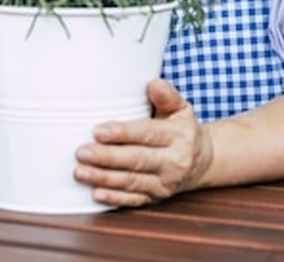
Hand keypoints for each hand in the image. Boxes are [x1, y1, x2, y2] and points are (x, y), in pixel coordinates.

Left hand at [73, 79, 212, 207]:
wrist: (202, 162)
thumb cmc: (183, 130)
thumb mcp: (181, 109)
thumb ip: (167, 96)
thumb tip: (153, 83)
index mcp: (179, 136)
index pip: (148, 134)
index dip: (123, 133)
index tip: (98, 131)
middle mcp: (174, 162)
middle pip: (137, 160)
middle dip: (107, 158)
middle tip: (82, 152)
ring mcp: (165, 183)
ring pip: (132, 182)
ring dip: (104, 178)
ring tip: (80, 172)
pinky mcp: (156, 198)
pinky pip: (134, 200)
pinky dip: (115, 199)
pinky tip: (96, 194)